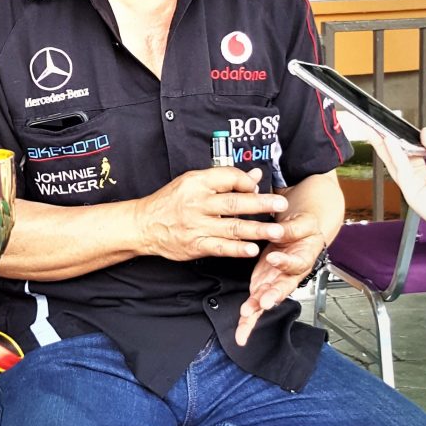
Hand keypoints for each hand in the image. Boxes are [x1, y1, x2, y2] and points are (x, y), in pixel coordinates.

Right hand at [134, 167, 288, 261]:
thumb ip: (225, 179)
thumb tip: (254, 175)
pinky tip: (252, 249)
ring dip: (256, 230)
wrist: (144, 224)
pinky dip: (237, 249)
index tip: (258, 187)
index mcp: (197, 183)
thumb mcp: (192, 182)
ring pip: (231, 227)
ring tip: (276, 231)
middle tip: (281, 204)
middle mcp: (197, 203)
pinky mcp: (195, 245)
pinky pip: (220, 247)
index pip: (228, 178)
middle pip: (234, 203)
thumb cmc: (170, 201)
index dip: (246, 182)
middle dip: (261, 204)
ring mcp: (196, 226)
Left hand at [235, 211, 324, 345]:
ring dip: (256, 310)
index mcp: (303, 258)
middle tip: (264, 303)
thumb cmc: (304, 230)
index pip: (295, 262)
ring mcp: (275, 282)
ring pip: (266, 300)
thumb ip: (291, 228)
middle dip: (272, 296)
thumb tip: (279, 230)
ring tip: (246, 319)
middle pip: (282, 288)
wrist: (300, 234)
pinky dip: (248, 316)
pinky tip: (242, 327)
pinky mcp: (262, 285)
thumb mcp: (304, 223)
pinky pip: (256, 303)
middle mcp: (290, 275)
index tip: (274, 258)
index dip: (285, 262)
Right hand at [368, 127, 425, 240]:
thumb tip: (424, 132)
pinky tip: (388, 141)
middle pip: (398, 153)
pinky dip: (393, 154)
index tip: (395, 124)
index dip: (403, 136)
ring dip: (382, 145)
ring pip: (393, 160)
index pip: (412, 148)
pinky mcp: (409, 190)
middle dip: (385, 139)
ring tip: (373, 129)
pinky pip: (399, 169)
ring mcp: (413, 182)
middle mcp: (420, 174)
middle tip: (375, 125)